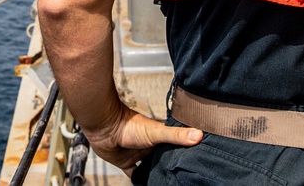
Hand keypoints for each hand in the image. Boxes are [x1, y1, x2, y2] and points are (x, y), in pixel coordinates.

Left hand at [83, 103, 202, 172]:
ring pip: (150, 168)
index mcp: (159, 137)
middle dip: (170, 167)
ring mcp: (138, 154)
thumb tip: (199, 135)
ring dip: (155, 174)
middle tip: (181, 178)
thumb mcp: (157, 132)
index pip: (175, 148)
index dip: (183, 155)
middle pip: (163, 159)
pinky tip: (146, 185)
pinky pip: (135, 174)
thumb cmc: (130, 124)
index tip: (194, 164)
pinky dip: (139, 180)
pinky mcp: (126, 162)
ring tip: (167, 183)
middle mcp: (149, 146)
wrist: (105, 126)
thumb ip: (176, 135)